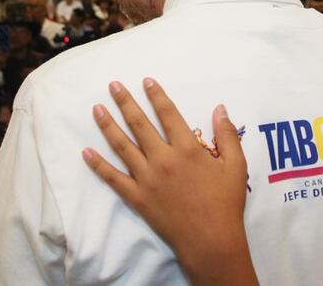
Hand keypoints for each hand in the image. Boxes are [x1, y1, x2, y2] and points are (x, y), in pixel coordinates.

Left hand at [83, 78, 257, 285]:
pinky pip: (113, 178)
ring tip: (96, 109)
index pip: (168, 113)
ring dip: (108, 126)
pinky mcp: (137, 198)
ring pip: (122, 146)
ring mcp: (147, 179)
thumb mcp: (236, 166)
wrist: (211, 241)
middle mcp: (163, 159)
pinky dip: (98, 165)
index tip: (146, 80)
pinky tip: (86, 152)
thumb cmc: (226, 203)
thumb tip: (220, 107)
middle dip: (125, 102)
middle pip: (140, 124)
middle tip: (113, 86)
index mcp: (187, 149)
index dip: (156, 95)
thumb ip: (227, 135)